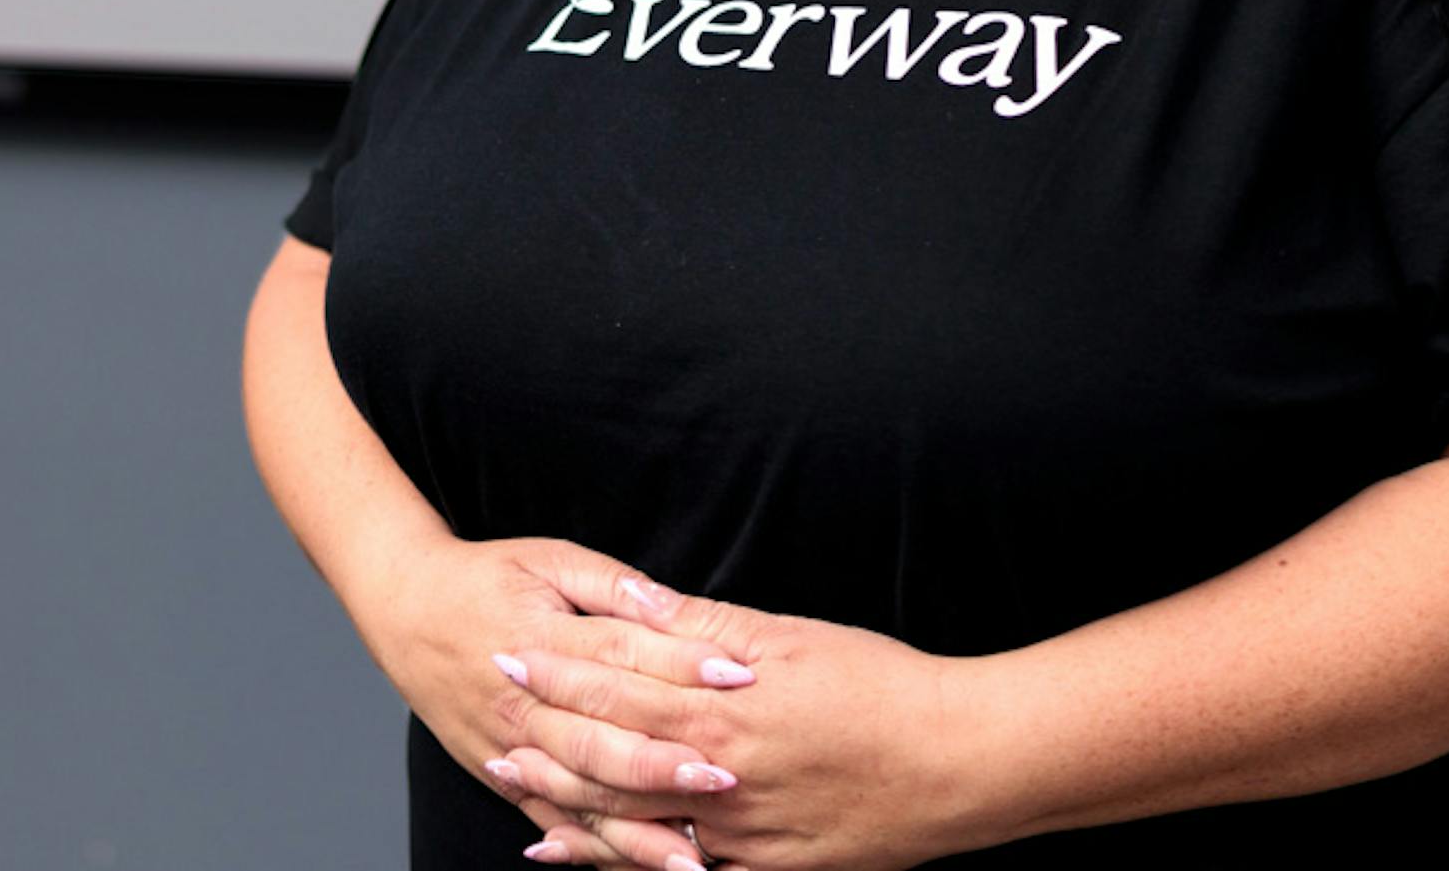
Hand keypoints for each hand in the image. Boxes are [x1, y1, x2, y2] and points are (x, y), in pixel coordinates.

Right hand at [360, 538, 762, 869]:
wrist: (406, 608)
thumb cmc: (486, 578)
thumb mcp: (549, 559)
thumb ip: (611, 584)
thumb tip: (671, 603)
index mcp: (541, 640)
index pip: (620, 657)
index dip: (681, 666)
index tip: (738, 676)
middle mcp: (524, 704)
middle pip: (599, 741)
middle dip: (663, 765)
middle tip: (725, 777)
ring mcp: (509, 748)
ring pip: (578, 797)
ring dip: (636, 828)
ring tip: (692, 854)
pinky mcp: (501, 776)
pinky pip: (550, 820)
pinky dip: (592, 849)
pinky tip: (636, 865)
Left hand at [498, 574, 1001, 870]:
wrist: (959, 763)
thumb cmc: (883, 686)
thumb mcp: (790, 638)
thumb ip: (706, 629)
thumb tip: (640, 604)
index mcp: (718, 707)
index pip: (616, 684)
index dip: (559, 669)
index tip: (510, 650)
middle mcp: (717, 775)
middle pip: (610, 755)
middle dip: (546, 736)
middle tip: (489, 721)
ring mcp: (740, 830)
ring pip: (634, 821)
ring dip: (571, 804)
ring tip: (518, 788)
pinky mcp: (769, 868)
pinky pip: (686, 869)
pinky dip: (632, 862)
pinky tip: (596, 858)